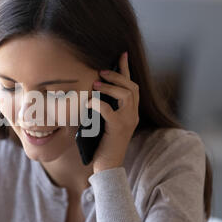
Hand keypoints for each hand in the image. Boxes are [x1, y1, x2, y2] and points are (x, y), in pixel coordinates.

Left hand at [87, 52, 139, 173]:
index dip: (126, 69)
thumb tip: (92, 91)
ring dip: (109, 87)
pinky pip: (109, 110)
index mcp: (131, 112)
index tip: (121, 54)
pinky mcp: (118, 129)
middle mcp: (133, 115)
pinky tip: (88, 104)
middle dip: (117, 75)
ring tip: (95, 85)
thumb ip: (105, 108)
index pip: (133, 86)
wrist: (107, 166)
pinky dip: (98, 104)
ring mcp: (128, 122)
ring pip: (126, 95)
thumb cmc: (102, 144)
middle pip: (132, 87)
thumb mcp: (105, 122)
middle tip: (101, 72)